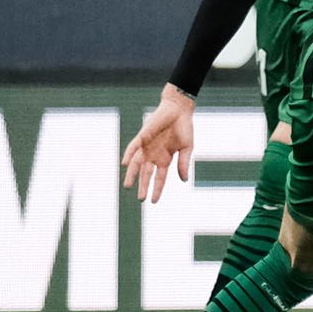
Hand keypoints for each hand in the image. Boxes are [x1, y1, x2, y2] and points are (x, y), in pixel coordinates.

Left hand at [122, 84, 195, 202]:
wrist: (179, 110)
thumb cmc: (184, 127)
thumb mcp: (187, 148)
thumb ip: (184, 163)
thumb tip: (184, 180)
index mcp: (165, 159)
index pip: (159, 178)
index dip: (157, 189)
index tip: (154, 201)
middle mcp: (154, 155)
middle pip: (146, 174)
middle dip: (143, 186)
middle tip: (141, 199)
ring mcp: (147, 147)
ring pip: (136, 163)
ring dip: (132, 174)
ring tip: (128, 186)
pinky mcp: (143, 136)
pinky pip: (133, 147)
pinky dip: (129, 154)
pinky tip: (124, 163)